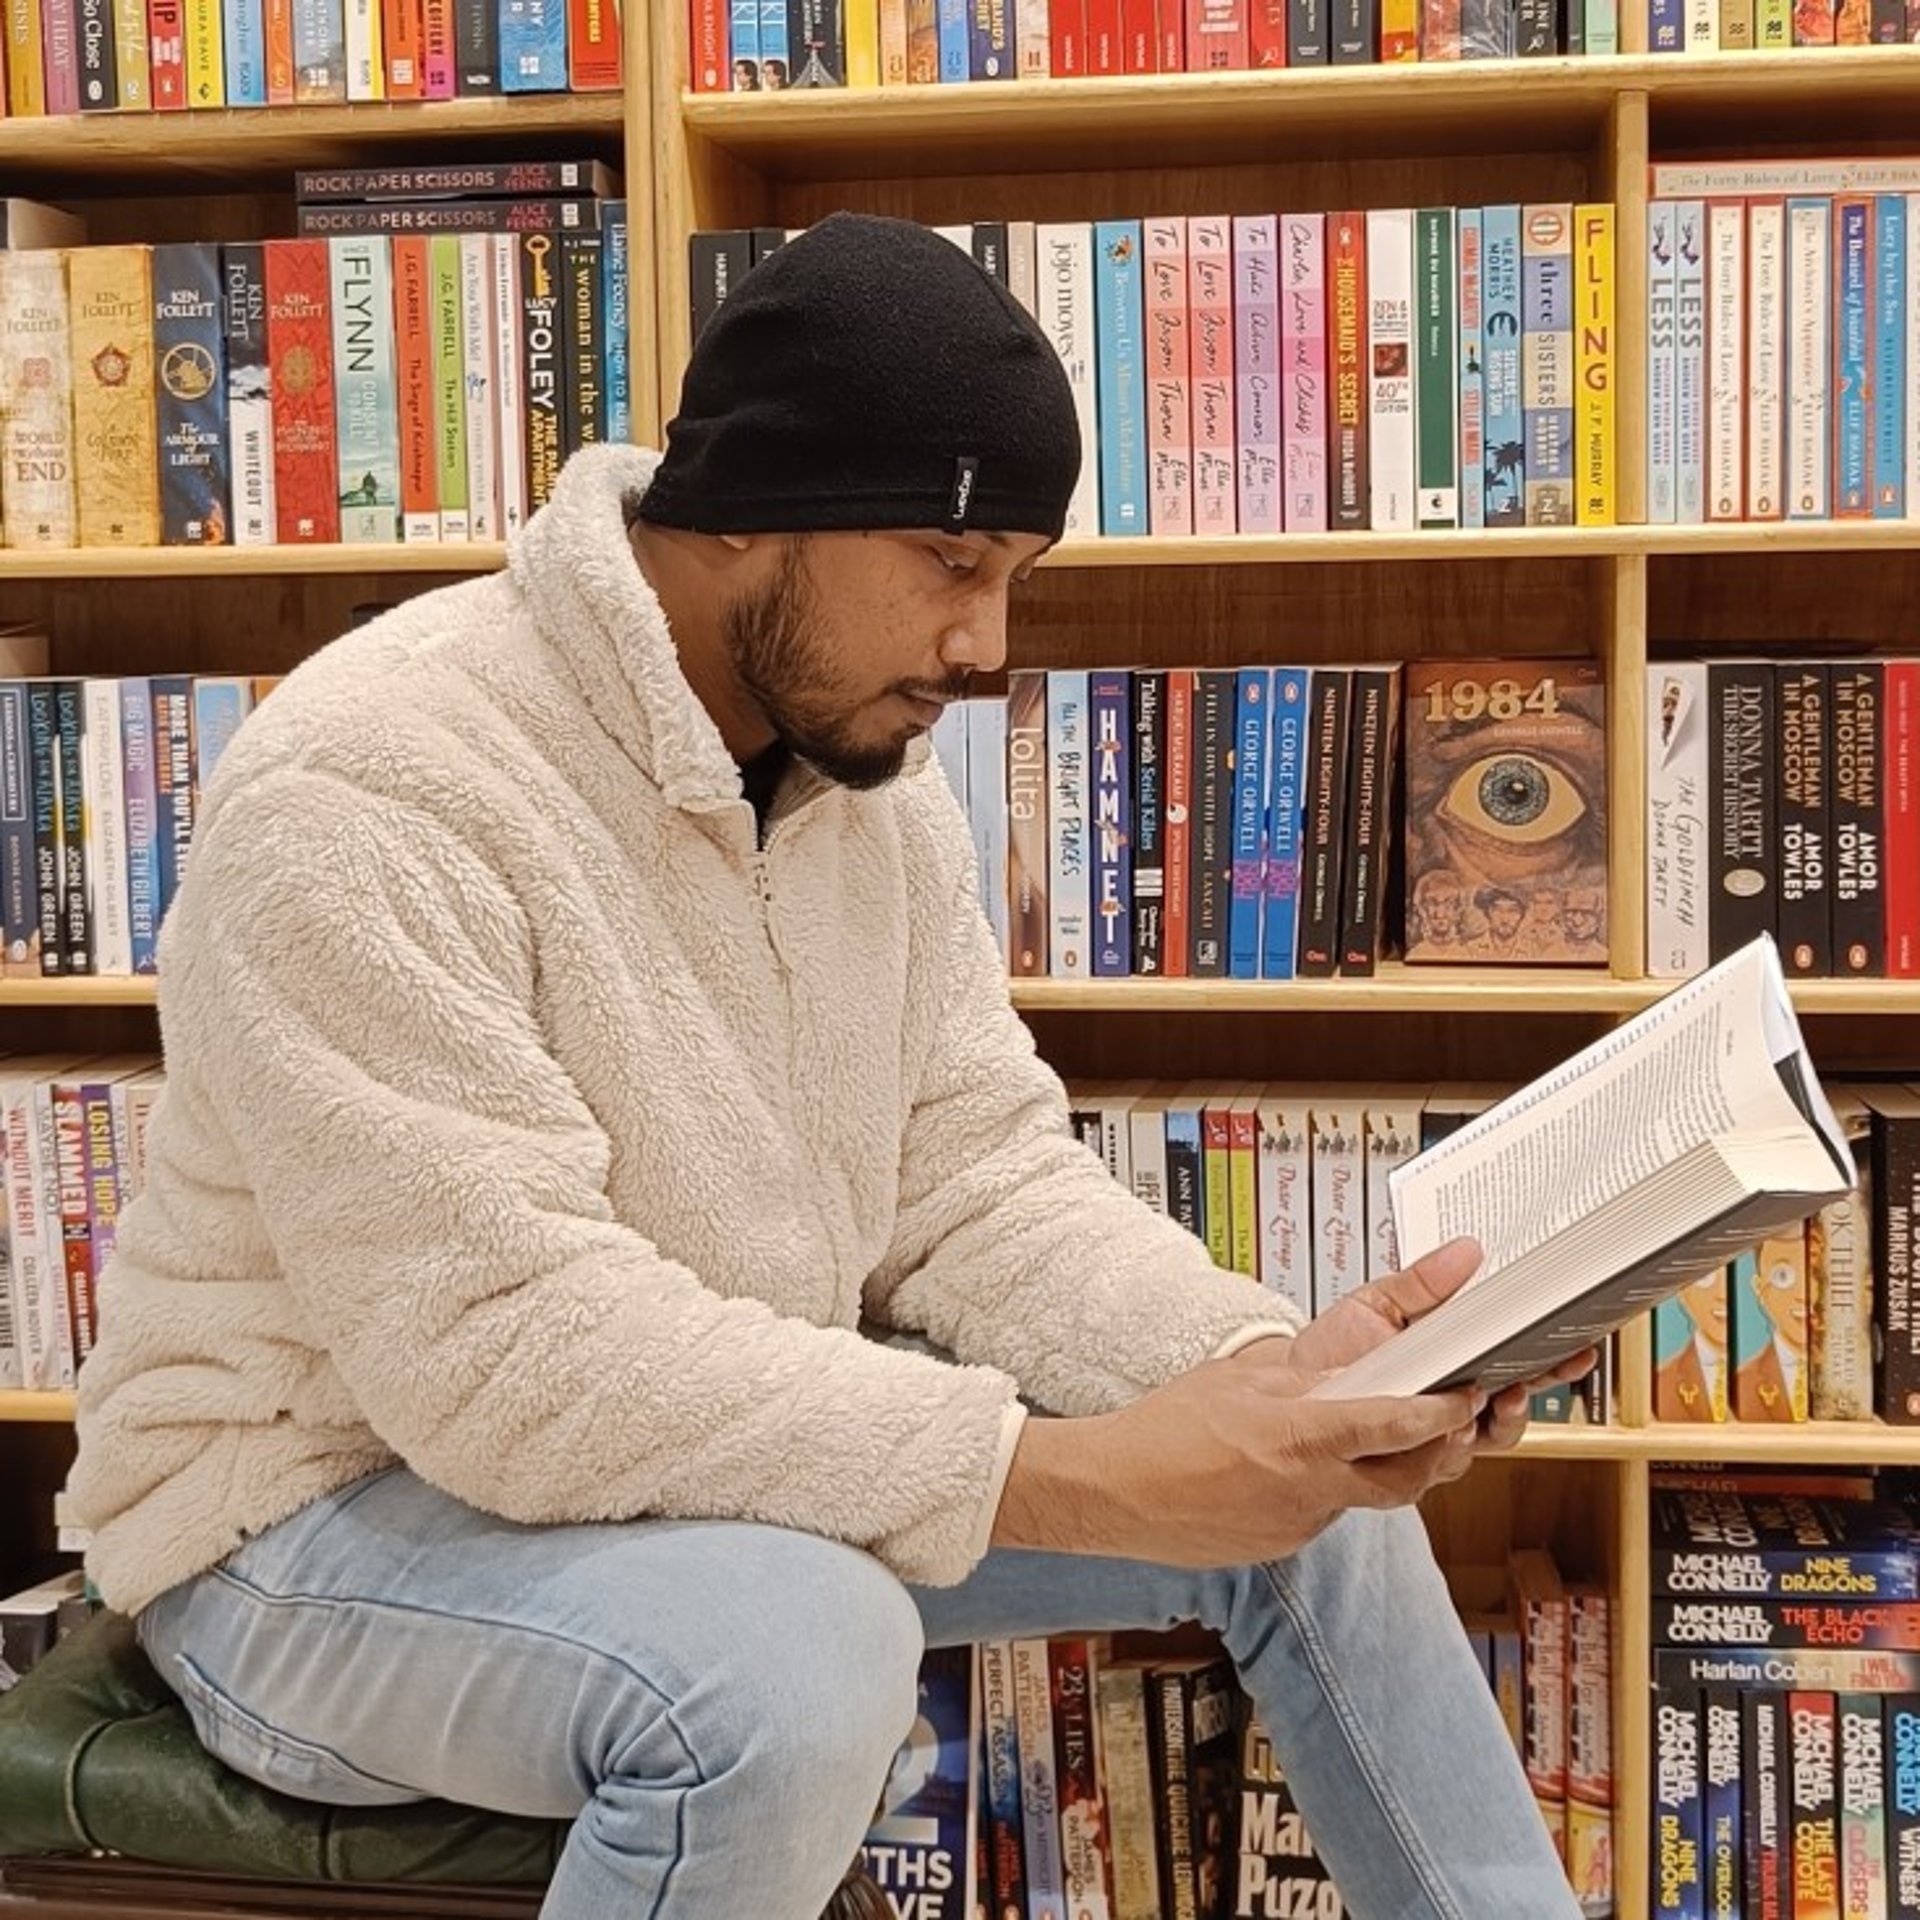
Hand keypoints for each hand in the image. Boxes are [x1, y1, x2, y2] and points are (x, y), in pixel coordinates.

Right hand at [991, 1338, 1484, 1568]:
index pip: (1393, 1426)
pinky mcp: (1281, 1545)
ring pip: (1366, 1498)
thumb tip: (1351, 1369)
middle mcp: (1308, 1491)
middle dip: (1435, 1450)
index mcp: (1299, 1440)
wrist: (1112, 1493)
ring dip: (1379, 1467)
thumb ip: (1304, 1376)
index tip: (1466, 1395)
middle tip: (1445, 1420)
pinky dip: (1331, 1487)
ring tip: (1367, 1434)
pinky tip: (1300, 1466)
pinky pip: (1326, 1513)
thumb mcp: (1241, 1379)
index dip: (1440, 1413)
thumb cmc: (1165, 1430)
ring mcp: (1298, 1525)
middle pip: (1405, 1479)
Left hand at [1287, 1236, 1598, 1453]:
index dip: (1555, 1353)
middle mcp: (1456, 1403)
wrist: (1288, 1390)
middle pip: (1519, 1401)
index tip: (1579, 1338)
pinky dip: (1454, 1447)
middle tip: (1556, 1362)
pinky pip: (1444, 1463)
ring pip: (1491, 1438)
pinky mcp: (1408, 1459)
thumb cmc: (1335, 1349)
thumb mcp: (1378, 1303)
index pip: (1519, 1359)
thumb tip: (1468, 1249)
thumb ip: (1422, 1283)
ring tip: (1503, 1394)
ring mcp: (1436, 1435)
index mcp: (1459, 1361)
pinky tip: (1453, 1428)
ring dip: (1504, 1419)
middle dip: (1545, 1384)